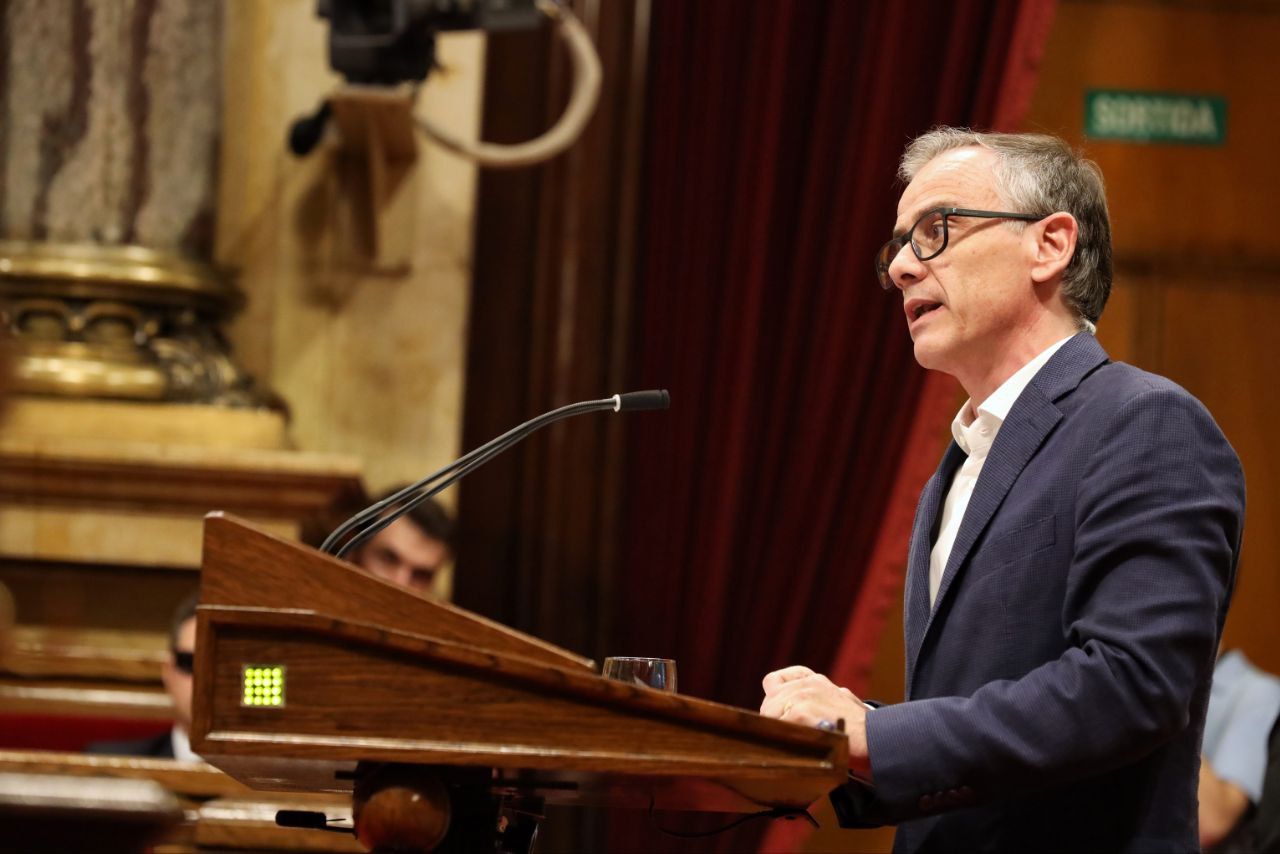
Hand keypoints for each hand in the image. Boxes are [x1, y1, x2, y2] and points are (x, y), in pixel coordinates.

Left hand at [760, 665, 871, 781]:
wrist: (876, 738)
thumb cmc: (863, 730)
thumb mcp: (843, 704)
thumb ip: (821, 702)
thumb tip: (803, 716)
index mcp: (815, 681)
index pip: (776, 680)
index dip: (774, 697)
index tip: (779, 712)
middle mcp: (807, 684)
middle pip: (769, 700)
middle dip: (773, 719)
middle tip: (786, 737)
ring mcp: (802, 695)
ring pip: (769, 713)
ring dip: (777, 730)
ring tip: (794, 743)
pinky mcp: (799, 711)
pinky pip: (776, 725)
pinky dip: (782, 738)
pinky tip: (796, 746)